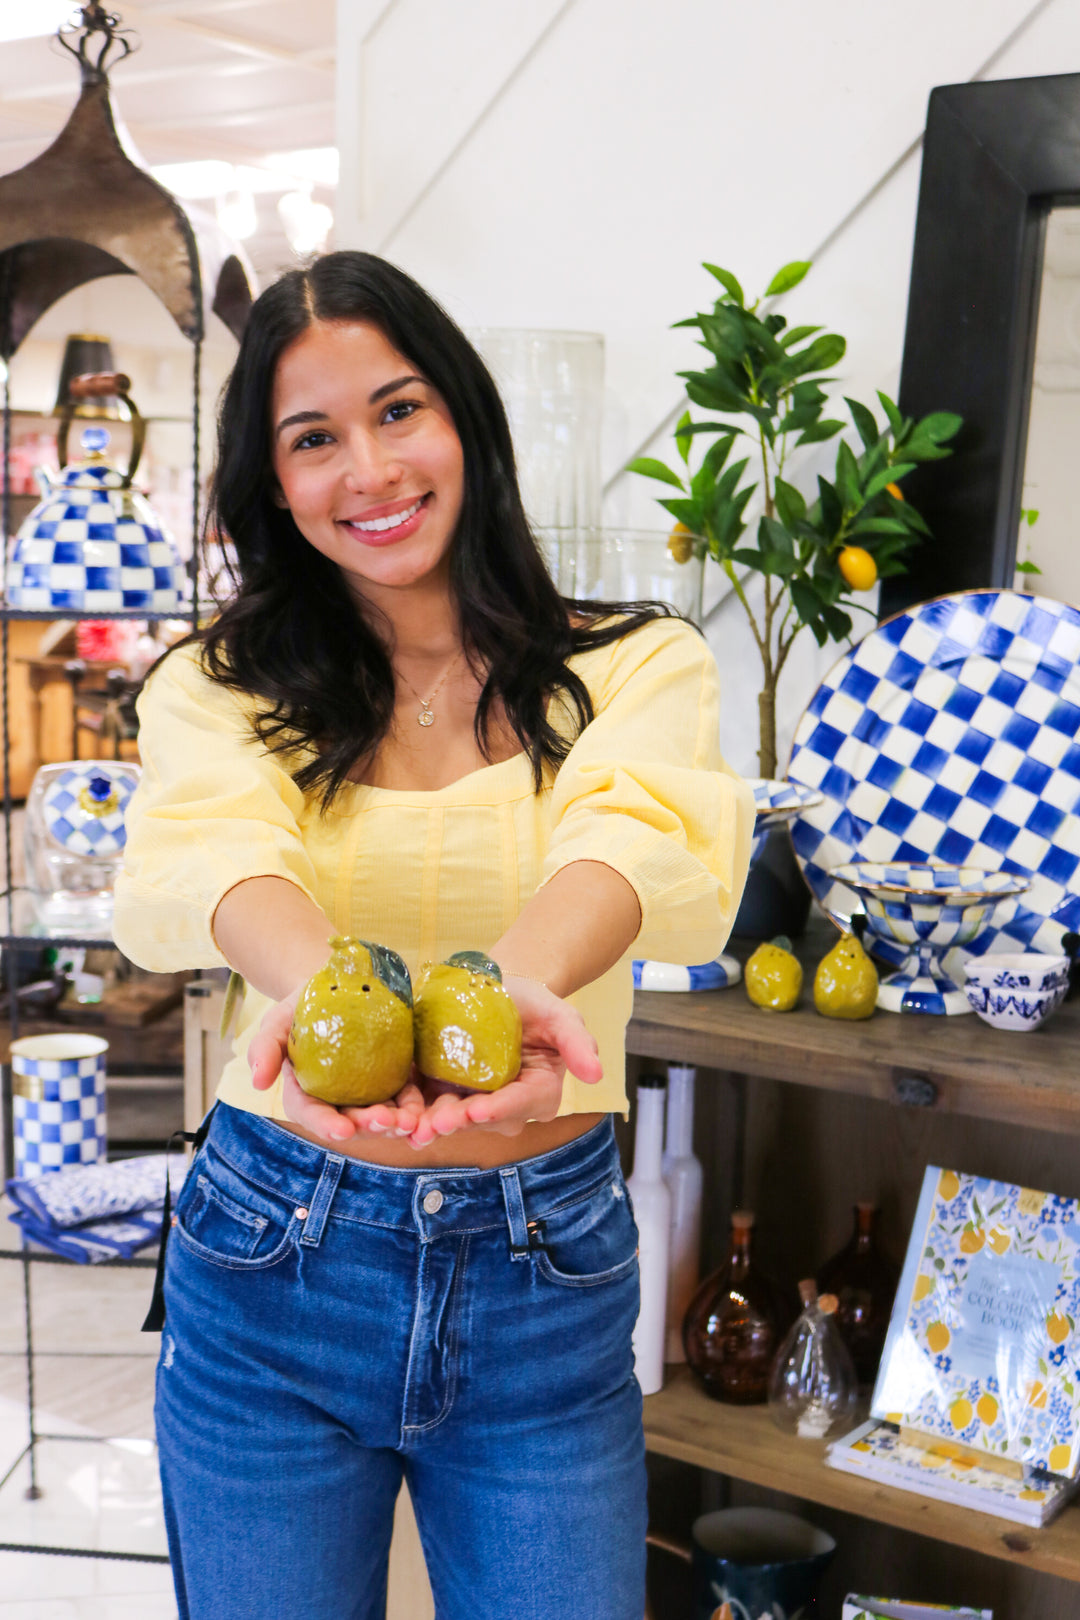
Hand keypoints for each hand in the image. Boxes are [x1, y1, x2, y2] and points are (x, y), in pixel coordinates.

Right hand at [247, 987, 424, 1144]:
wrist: (340, 983)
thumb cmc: (303, 1004)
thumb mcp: (279, 1019)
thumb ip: (265, 1047)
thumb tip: (258, 1082)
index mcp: (304, 1090)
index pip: (310, 1112)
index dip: (325, 1123)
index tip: (341, 1130)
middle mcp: (334, 1098)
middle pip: (349, 1120)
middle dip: (366, 1126)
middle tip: (384, 1121)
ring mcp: (364, 1092)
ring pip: (377, 1116)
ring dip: (393, 1123)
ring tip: (408, 1121)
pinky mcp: (391, 1079)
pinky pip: (402, 1099)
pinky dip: (410, 1107)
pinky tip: (419, 1111)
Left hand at [403, 976, 601, 1147]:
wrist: (495, 990)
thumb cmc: (533, 1002)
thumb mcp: (560, 1014)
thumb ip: (578, 1041)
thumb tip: (597, 1073)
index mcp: (537, 1094)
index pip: (520, 1103)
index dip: (500, 1108)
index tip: (481, 1110)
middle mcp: (502, 1108)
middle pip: (480, 1118)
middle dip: (457, 1121)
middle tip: (436, 1122)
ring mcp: (468, 1102)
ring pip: (447, 1118)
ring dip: (425, 1124)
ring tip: (406, 1125)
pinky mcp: (438, 1093)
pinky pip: (421, 1107)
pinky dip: (405, 1112)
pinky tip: (388, 1116)